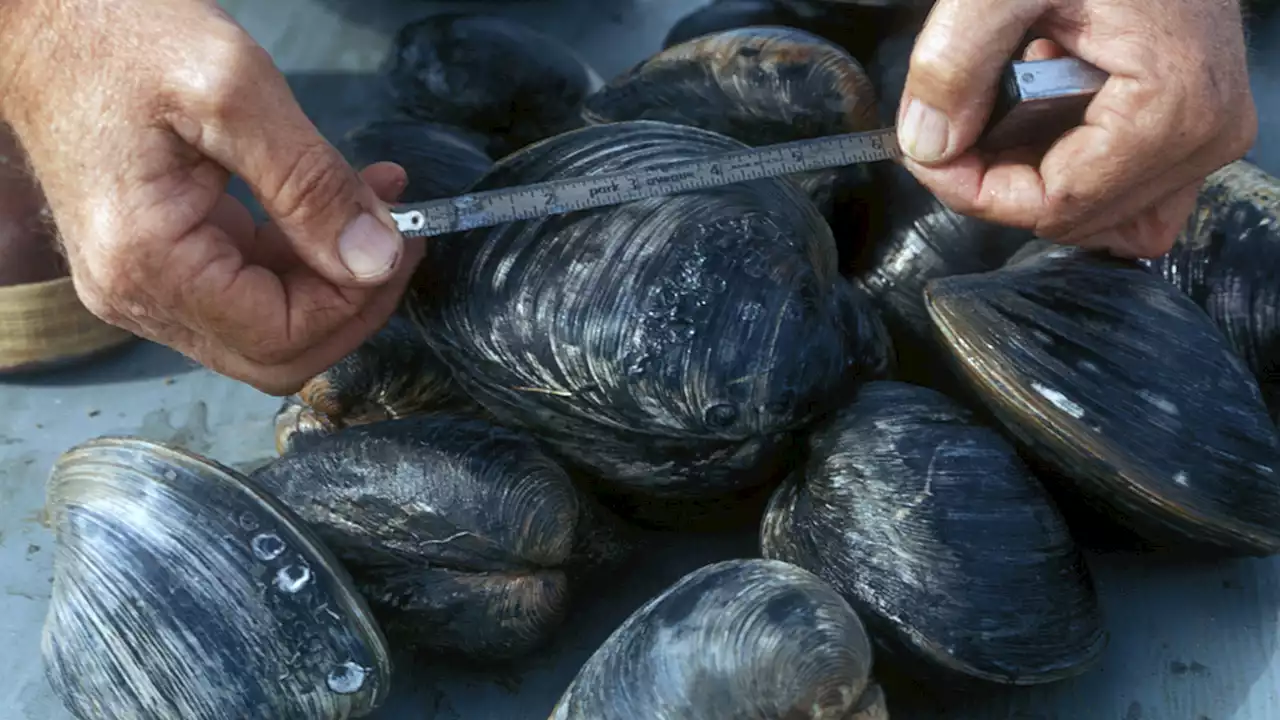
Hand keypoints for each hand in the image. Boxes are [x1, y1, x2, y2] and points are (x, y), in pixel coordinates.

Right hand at [0, 0, 422, 393]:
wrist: (40, 17)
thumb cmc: (117, 34)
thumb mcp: (234, 90)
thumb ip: (311, 183)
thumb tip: (375, 259)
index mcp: (147, 263)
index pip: (282, 336)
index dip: (357, 301)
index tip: (402, 239)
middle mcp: (136, 294)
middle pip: (276, 352)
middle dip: (353, 301)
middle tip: (399, 234)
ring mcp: (142, 284)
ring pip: (267, 326)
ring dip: (334, 277)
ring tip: (379, 203)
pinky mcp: (159, 261)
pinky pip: (247, 289)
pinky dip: (302, 257)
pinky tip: (338, 205)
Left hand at [895, 0, 1257, 258]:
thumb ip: (954, 64)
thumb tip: (926, 144)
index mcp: (1170, 108)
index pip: (1054, 207)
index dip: (976, 190)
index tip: (930, 152)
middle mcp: (1206, 134)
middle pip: (1076, 218)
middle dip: (1001, 183)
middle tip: (958, 125)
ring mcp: (1208, 132)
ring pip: (1103, 215)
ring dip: (1036, 178)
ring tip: (1002, 113)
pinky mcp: (1198, 123)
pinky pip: (1130, 190)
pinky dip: (1073, 167)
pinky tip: (1041, 116)